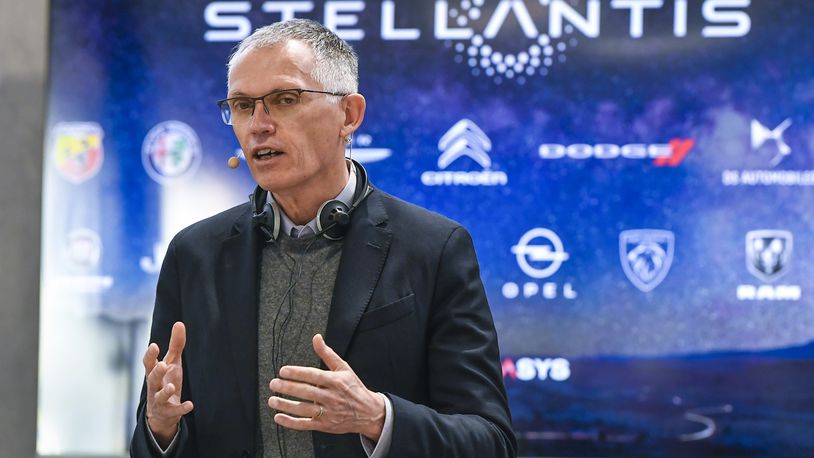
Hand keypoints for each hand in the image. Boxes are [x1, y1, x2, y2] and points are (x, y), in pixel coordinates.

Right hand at [142, 321, 193, 446]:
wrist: (162, 414)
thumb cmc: (166, 381)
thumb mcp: (172, 363)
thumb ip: (175, 345)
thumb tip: (179, 323)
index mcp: (154, 373)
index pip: (148, 364)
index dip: (150, 355)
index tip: (154, 346)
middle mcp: (154, 387)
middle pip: (152, 379)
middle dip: (156, 372)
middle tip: (162, 365)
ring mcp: (160, 401)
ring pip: (159, 397)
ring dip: (165, 391)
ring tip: (171, 386)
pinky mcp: (169, 412)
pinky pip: (174, 411)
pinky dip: (181, 408)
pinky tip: (190, 405)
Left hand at [268, 334, 385, 440]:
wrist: (368, 412)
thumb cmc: (354, 389)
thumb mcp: (344, 368)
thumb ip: (327, 353)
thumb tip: (316, 338)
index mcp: (336, 381)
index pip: (314, 375)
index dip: (298, 373)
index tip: (283, 371)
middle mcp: (331, 397)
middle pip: (307, 392)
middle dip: (288, 388)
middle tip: (274, 384)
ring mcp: (328, 412)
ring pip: (304, 409)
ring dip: (286, 405)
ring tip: (272, 400)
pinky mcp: (324, 425)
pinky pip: (305, 424)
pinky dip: (291, 422)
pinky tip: (279, 417)